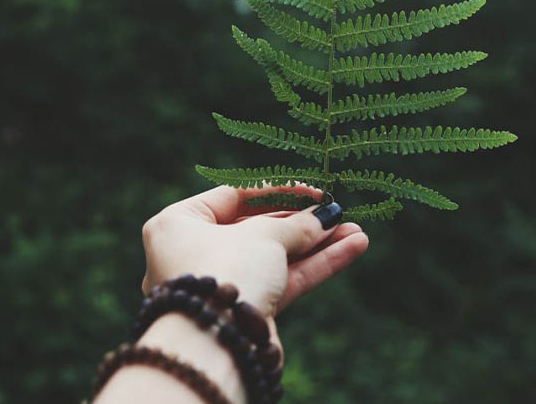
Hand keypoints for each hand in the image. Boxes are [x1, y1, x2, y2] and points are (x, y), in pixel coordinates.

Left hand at [140, 185, 368, 322]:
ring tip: (356, 233)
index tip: (314, 192)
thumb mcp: (263, 235)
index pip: (233, 197)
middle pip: (258, 228)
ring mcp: (221, 285)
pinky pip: (282, 281)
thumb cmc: (226, 271)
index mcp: (178, 224)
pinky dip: (315, 266)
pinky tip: (351, 249)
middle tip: (338, 213)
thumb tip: (326, 216)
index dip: (278, 192)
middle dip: (304, 222)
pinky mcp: (244, 312)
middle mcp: (194, 254)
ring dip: (318, 245)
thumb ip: (297, 224)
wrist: (218, 343)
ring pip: (276, 257)